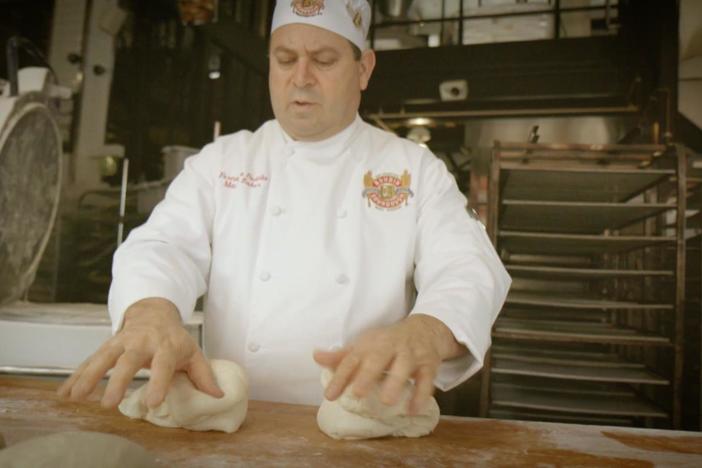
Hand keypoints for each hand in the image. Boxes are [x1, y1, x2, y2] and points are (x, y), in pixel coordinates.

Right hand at [57, 297, 222, 408]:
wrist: (155, 311)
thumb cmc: (175, 338)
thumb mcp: (193, 352)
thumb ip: (203, 375)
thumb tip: (219, 395)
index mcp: (166, 345)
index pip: (163, 364)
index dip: (158, 382)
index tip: (153, 402)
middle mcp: (142, 341)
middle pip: (128, 360)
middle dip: (118, 381)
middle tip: (108, 404)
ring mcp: (122, 341)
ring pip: (103, 357)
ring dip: (88, 376)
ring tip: (75, 397)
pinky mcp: (107, 344)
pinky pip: (90, 360)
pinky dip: (76, 376)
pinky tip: (64, 393)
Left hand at [313, 314, 465, 414]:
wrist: (424, 329)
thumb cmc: (387, 342)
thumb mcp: (364, 345)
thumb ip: (341, 356)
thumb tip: (316, 356)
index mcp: (370, 344)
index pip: (352, 359)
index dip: (340, 377)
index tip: (330, 395)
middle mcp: (389, 347)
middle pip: (378, 358)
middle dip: (368, 375)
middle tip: (358, 393)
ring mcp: (410, 354)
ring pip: (404, 367)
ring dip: (396, 382)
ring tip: (388, 401)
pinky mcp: (428, 364)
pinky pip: (426, 379)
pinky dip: (421, 395)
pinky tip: (413, 410)